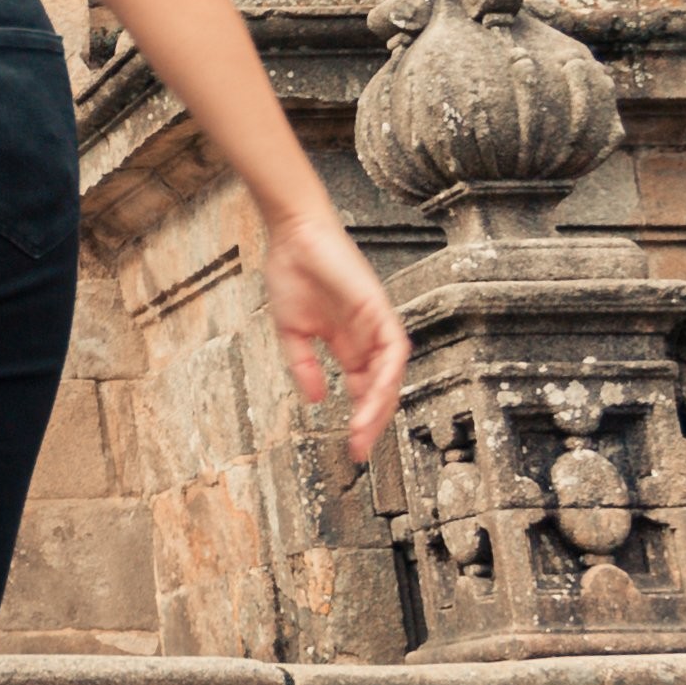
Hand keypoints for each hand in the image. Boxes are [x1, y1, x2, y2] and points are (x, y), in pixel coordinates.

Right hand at [260, 198, 408, 465]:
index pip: (364, 390)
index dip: (361, 419)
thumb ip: (304, 367)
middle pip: (382, 389)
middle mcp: (367, 338)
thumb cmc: (292, 274)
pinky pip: (393, 348)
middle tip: (360, 449)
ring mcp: (376, 324)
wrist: (292, 236)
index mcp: (348, 345)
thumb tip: (313, 400)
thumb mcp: (292, 332)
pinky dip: (387, 374)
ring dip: (380, 405)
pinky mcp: (378, 308)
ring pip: (391, 374)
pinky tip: (374, 395)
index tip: (352, 448)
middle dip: (373, 421)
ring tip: (362, 429)